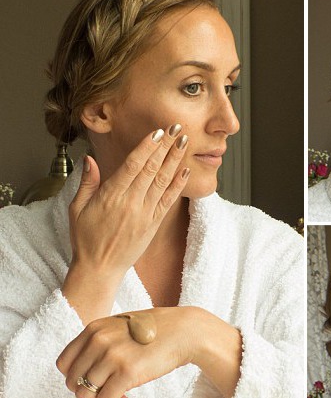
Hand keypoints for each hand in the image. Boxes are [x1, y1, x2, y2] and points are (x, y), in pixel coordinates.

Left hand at [56, 307, 198, 397]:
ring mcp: (113, 356)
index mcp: (95, 329)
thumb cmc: (156, 331)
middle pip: (72, 381)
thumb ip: (99, 340)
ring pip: (85, 394)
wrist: (186, 331)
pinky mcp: (129, 372)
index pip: (64, 364)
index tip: (94, 380)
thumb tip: (83, 369)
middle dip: (87, 392)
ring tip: (117, 396)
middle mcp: (100, 341)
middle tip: (107, 391)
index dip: (76, 377)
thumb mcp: (120, 325)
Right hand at [62, 125, 189, 322]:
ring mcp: (145, 214)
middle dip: (165, 146)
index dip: (147, 147)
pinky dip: (178, 185)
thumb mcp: (77, 208)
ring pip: (163, 182)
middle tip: (176, 128)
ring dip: (175, 160)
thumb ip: (87, 183)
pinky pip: (169, 201)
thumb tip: (90, 158)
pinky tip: (186, 171)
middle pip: (151, 169)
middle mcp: (131, 203)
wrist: (100, 269)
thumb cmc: (86, 239)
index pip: (132, 165)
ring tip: (184, 142)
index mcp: (111, 196)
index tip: (157, 132)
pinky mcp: (154, 224)